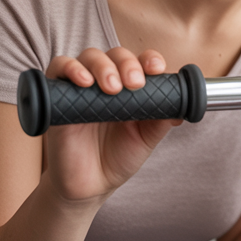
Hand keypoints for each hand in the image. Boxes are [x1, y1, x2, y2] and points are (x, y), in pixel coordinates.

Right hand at [41, 47, 179, 203]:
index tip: (157, 68)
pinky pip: (58, 69)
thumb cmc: (118, 157)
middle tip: (134, 83)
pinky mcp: (58, 96)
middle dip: (127, 63)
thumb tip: (182, 105)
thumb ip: (162, 120)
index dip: (149, 59)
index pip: (141, 61)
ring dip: (103, 66)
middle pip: (116, 54)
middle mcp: (107, 82)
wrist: (89, 186)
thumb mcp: (146, 139)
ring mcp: (82, 87)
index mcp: (131, 88)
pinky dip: (71, 68)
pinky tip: (84, 82)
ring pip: (89, 56)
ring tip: (112, 88)